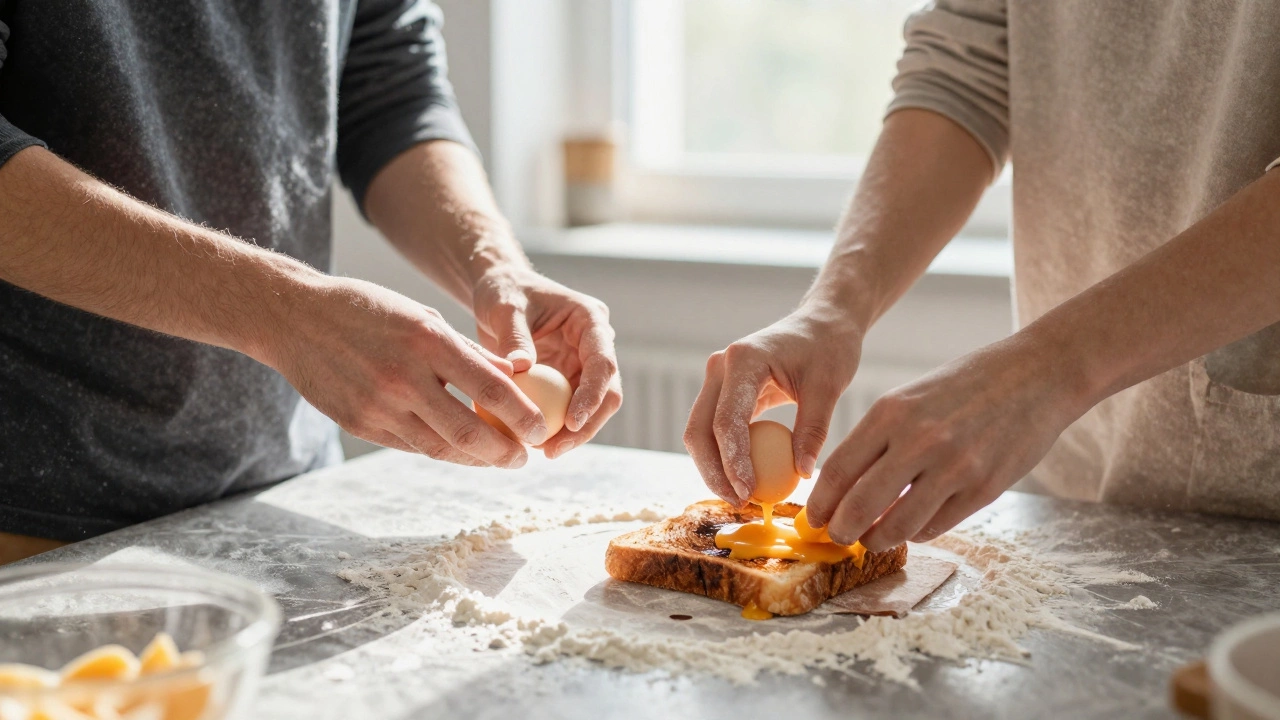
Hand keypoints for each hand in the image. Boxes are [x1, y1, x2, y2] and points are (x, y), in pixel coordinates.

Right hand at [262, 276, 549, 466]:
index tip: (540, 430)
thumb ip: (467, 352)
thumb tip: (515, 380)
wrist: (294, 318)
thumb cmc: (369, 311)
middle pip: (468, 432)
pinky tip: (458, 450)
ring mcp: (379, 405)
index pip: (491, 389)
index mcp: (428, 341)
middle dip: (503, 452)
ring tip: (496, 459)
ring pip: (439, 447)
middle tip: (523, 458)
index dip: (522, 417)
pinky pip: (410, 445)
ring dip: (473, 460)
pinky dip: (439, 450)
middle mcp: (404, 377)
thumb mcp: (423, 316)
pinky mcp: (360, 423)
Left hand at [471, 266, 621, 457]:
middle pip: (607, 391)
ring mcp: (583, 363)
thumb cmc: (504, 292)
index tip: (572, 423)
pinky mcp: (568, 378)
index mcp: (590, 321)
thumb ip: (514, 336)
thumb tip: (521, 368)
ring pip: (593, 406)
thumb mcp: (505, 308)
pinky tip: (535, 444)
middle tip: (555, 449)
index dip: (593, 395)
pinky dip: (556, 427)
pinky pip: (568, 408)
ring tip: (544, 452)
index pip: (602, 362)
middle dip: (587, 425)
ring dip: (574, 433)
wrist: (500, 291)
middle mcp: (595, 344)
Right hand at [683, 306, 864, 506]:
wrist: (822, 323)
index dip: (733, 462)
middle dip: (714, 472)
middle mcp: (720, 367)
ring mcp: (717, 379)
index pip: (727, 421)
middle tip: (740, 503)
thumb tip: (803, 473)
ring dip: (714, 468)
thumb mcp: (828, 387)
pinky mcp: (723, 391)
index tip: (748, 493)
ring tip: (741, 497)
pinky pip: (713, 430)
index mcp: (743, 360)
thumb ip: (813, 429)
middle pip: (700, 430)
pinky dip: (723, 457)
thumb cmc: (829, 348)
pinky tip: (743, 481)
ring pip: (699, 433)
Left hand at [805, 333, 1088, 550]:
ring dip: (878, 540)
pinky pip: (937, 525)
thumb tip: (843, 486)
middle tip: (837, 537)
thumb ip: (877, 438)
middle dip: (841, 529)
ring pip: (899, 525)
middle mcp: (918, 440)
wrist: (1036, 375)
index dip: (820, 502)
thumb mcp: (910, 398)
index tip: (813, 518)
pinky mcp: (985, 488)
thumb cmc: (965, 386)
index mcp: (890, 413)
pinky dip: (918, 532)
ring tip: (872, 539)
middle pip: (860, 504)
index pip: (838, 470)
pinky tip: (913, 527)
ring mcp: (954, 467)